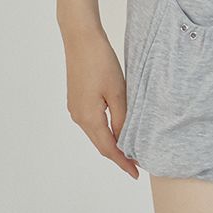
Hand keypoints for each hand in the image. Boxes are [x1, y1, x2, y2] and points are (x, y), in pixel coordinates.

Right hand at [63, 25, 139, 179]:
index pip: (108, 148)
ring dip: (112, 142)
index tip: (136, 173)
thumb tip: (125, 141)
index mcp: (88, 117)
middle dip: (118, 155)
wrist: (81, 39)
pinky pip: (92, 122)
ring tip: (130, 148)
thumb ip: (122, 119)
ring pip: (96, 133)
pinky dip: (105, 130)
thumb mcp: (117, 92)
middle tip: (137, 163)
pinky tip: (117, 129)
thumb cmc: (101, 62)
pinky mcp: (76, 99)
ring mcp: (75, 108)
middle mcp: (78, 116)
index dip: (123, 162)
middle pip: (100, 143)